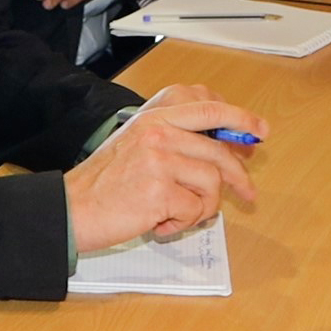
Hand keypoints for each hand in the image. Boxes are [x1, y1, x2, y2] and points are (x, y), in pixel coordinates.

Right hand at [64, 87, 266, 252]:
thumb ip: (175, 139)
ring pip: (212, 183)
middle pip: (219, 150)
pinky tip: (160, 222)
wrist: (73, 207)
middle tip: (248, 193)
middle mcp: (157, 132)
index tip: (258, 129)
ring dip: (202, 206)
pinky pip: (196, 210)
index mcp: (152, 117)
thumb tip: (224, 148)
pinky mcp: (160, 191)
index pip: (207, 106)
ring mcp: (159, 160)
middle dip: (239, 175)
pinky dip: (183, 223)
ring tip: (177, 213)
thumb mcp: (136, 144)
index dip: (239, 117)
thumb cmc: (104, 182)